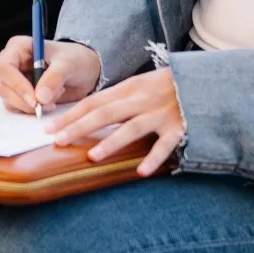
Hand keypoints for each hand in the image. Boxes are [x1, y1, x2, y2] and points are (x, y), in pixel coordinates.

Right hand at [0, 37, 100, 114]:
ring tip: (53, 100)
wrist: (84, 70)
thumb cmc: (75, 59)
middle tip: (45, 106)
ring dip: (29, 106)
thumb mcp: (68, 64)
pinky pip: (17, 107)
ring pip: (8, 99)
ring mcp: (13, 80)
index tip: (34, 99)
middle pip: (3, 86)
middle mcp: (11, 63)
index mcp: (18, 48)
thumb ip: (54, 78)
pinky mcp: (19, 95)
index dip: (16, 84)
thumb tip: (39, 98)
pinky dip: (31, 110)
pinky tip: (50, 103)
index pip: (5, 67)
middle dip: (23, 100)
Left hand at [49, 68, 183, 176]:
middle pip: (105, 114)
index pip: (93, 102)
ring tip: (92, 156)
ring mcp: (160, 114)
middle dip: (79, 127)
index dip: (71, 115)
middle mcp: (141, 100)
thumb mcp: (140, 85)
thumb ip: (117, 99)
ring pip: (131, 128)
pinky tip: (141, 172)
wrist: (204, 80)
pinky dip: (154, 158)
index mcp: (129, 88)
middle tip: (57, 140)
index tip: (49, 127)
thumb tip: (87, 115)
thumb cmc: (168, 86)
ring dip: (111, 142)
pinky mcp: (179, 127)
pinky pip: (165, 145)